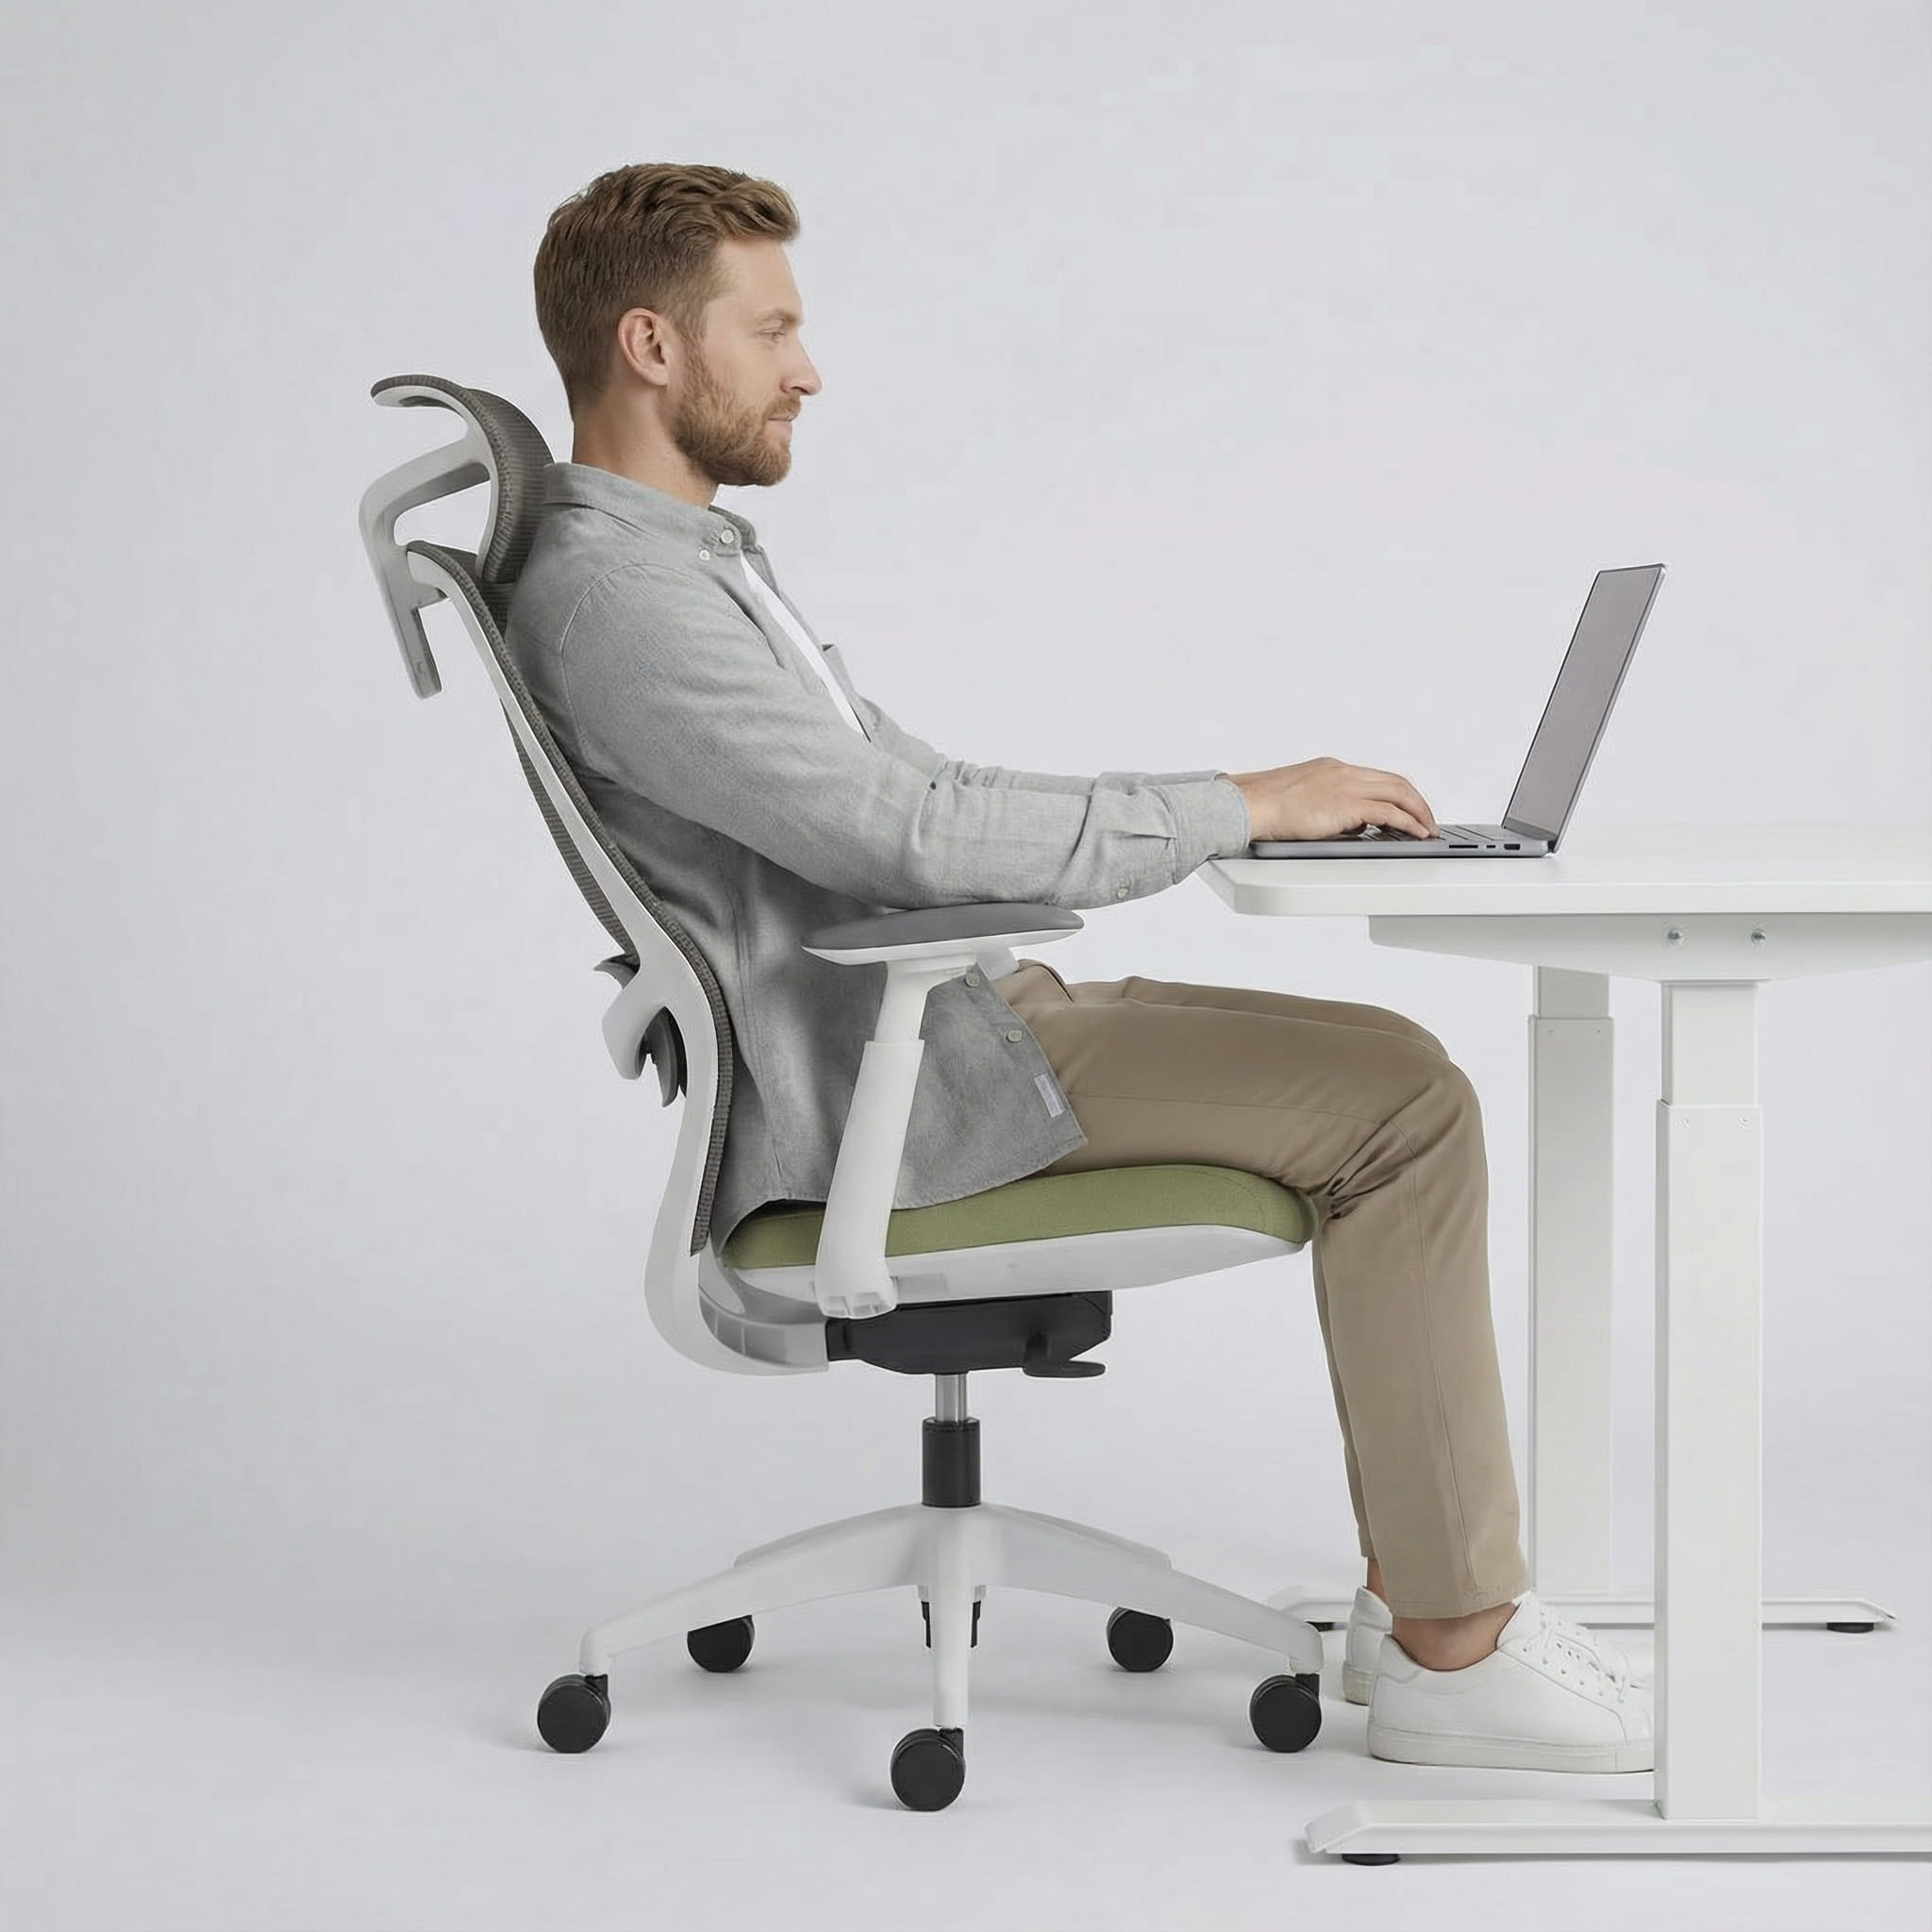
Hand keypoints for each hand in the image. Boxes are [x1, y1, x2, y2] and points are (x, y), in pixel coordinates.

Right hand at [1223, 757, 1436, 841]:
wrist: (1247, 806)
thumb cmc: (1262, 808)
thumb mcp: (1301, 800)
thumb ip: (1327, 807)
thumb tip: (1348, 825)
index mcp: (1331, 768)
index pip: (1376, 777)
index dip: (1398, 793)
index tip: (1407, 808)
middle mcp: (1343, 772)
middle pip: (1396, 781)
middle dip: (1417, 801)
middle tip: (1426, 820)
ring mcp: (1346, 785)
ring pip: (1399, 793)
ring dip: (1419, 812)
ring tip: (1427, 829)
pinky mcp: (1346, 804)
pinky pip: (1390, 813)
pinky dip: (1409, 823)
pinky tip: (1416, 834)